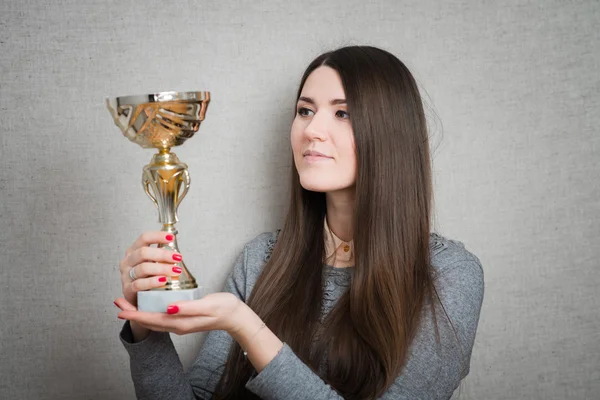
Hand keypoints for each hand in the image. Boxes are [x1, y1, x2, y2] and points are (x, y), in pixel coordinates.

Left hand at [115, 292, 245, 335]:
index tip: (121, 309)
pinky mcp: (184, 318)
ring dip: (140, 312)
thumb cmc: (224, 309)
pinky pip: (162, 316)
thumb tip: (168, 308)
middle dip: (133, 313)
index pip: (152, 320)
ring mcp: (181, 323)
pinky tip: (150, 304)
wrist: (236, 317)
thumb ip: (188, 308)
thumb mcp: (207, 305)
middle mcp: (178, 325)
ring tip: (128, 304)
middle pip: (150, 321)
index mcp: (181, 323)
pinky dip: (151, 311)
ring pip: (155, 319)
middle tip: (118, 303)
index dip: (135, 315)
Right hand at [119, 231, 183, 306]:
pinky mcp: (128, 289)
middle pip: (143, 253)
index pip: (144, 238)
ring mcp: (126, 275)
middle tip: (177, 257)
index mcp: (134, 251)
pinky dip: (153, 282)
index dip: (157, 236)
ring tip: (175, 270)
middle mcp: (128, 261)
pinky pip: (140, 284)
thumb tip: (177, 250)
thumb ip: (162, 255)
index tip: (171, 238)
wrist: (138, 298)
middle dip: (163, 254)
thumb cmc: (147, 277)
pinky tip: (163, 281)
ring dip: (161, 268)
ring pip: (143, 268)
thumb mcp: (153, 263)